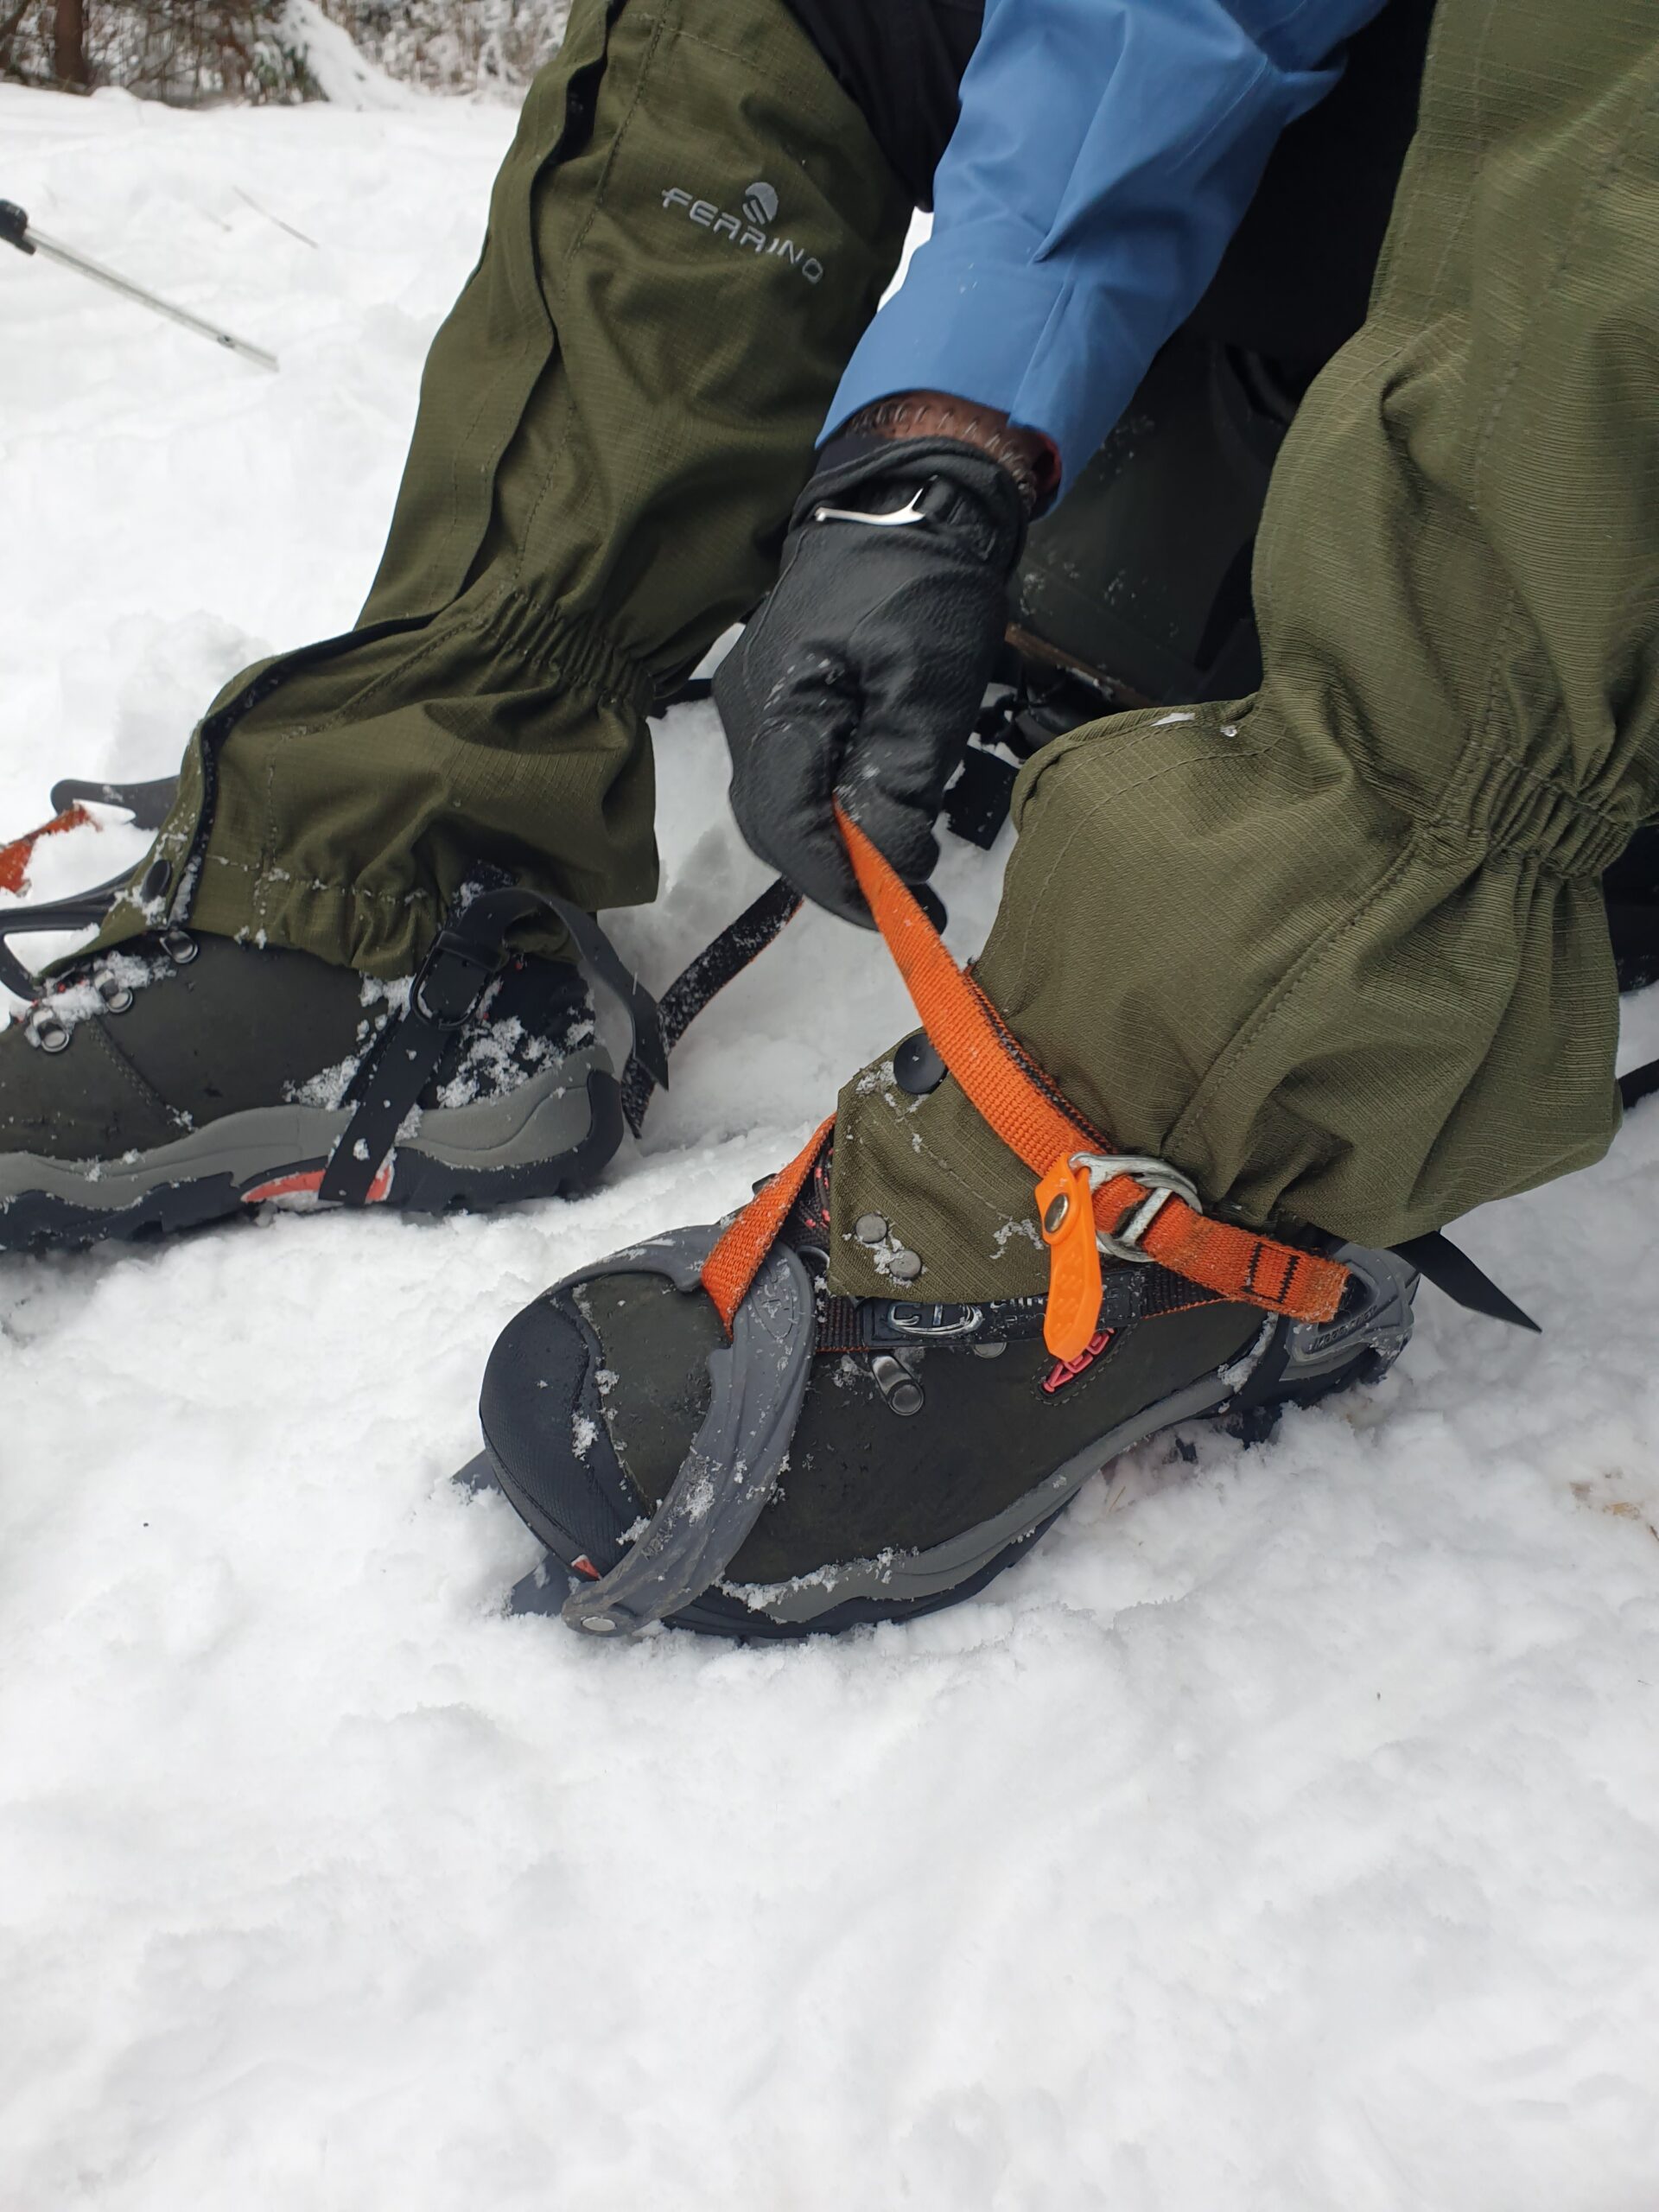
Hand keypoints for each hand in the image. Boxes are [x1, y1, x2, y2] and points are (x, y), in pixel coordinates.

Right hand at [714, 435, 1026, 924]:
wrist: (906, 503)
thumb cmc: (921, 581)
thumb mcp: (930, 682)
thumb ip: (903, 777)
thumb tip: (889, 862)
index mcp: (779, 702)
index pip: (786, 822)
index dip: (837, 881)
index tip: (895, 913)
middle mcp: (749, 711)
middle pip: (773, 826)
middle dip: (836, 876)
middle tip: (906, 904)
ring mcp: (757, 704)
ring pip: (779, 807)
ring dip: (833, 849)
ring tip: (897, 872)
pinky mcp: (778, 698)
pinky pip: (791, 776)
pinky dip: (829, 812)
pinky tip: (874, 821)